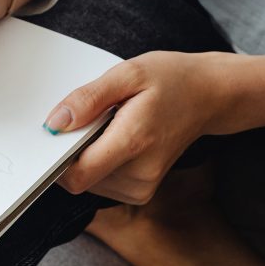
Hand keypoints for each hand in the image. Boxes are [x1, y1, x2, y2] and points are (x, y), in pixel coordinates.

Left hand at [48, 49, 264, 203]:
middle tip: (90, 118)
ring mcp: (143, 187)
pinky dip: (99, 163)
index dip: (57, 159)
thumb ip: (89, 99)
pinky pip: (101, 183)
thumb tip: (55, 124)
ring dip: (87, 156)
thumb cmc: (171, 80)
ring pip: (88, 182)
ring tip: (108, 126)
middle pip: (80, 179)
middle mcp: (140, 174)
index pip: (78, 176)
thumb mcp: (128, 73)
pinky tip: (114, 139)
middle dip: (72, 152)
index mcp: (134, 142)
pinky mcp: (141, 191)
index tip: (55, 134)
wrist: (209, 96)